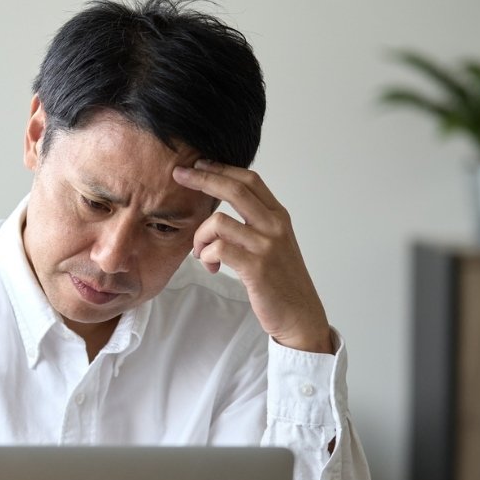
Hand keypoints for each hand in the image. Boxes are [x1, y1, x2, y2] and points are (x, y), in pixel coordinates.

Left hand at [172, 160, 332, 353]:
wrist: (300, 315)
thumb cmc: (281, 281)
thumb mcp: (274, 243)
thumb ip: (255, 223)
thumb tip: (221, 208)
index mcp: (279, 216)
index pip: (249, 180)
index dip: (222, 168)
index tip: (199, 164)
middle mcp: (275, 226)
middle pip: (234, 189)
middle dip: (202, 178)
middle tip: (179, 175)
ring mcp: (266, 246)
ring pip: (218, 222)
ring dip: (200, 236)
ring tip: (200, 253)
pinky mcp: (256, 267)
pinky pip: (217, 249)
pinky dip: (205, 255)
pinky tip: (210, 266)